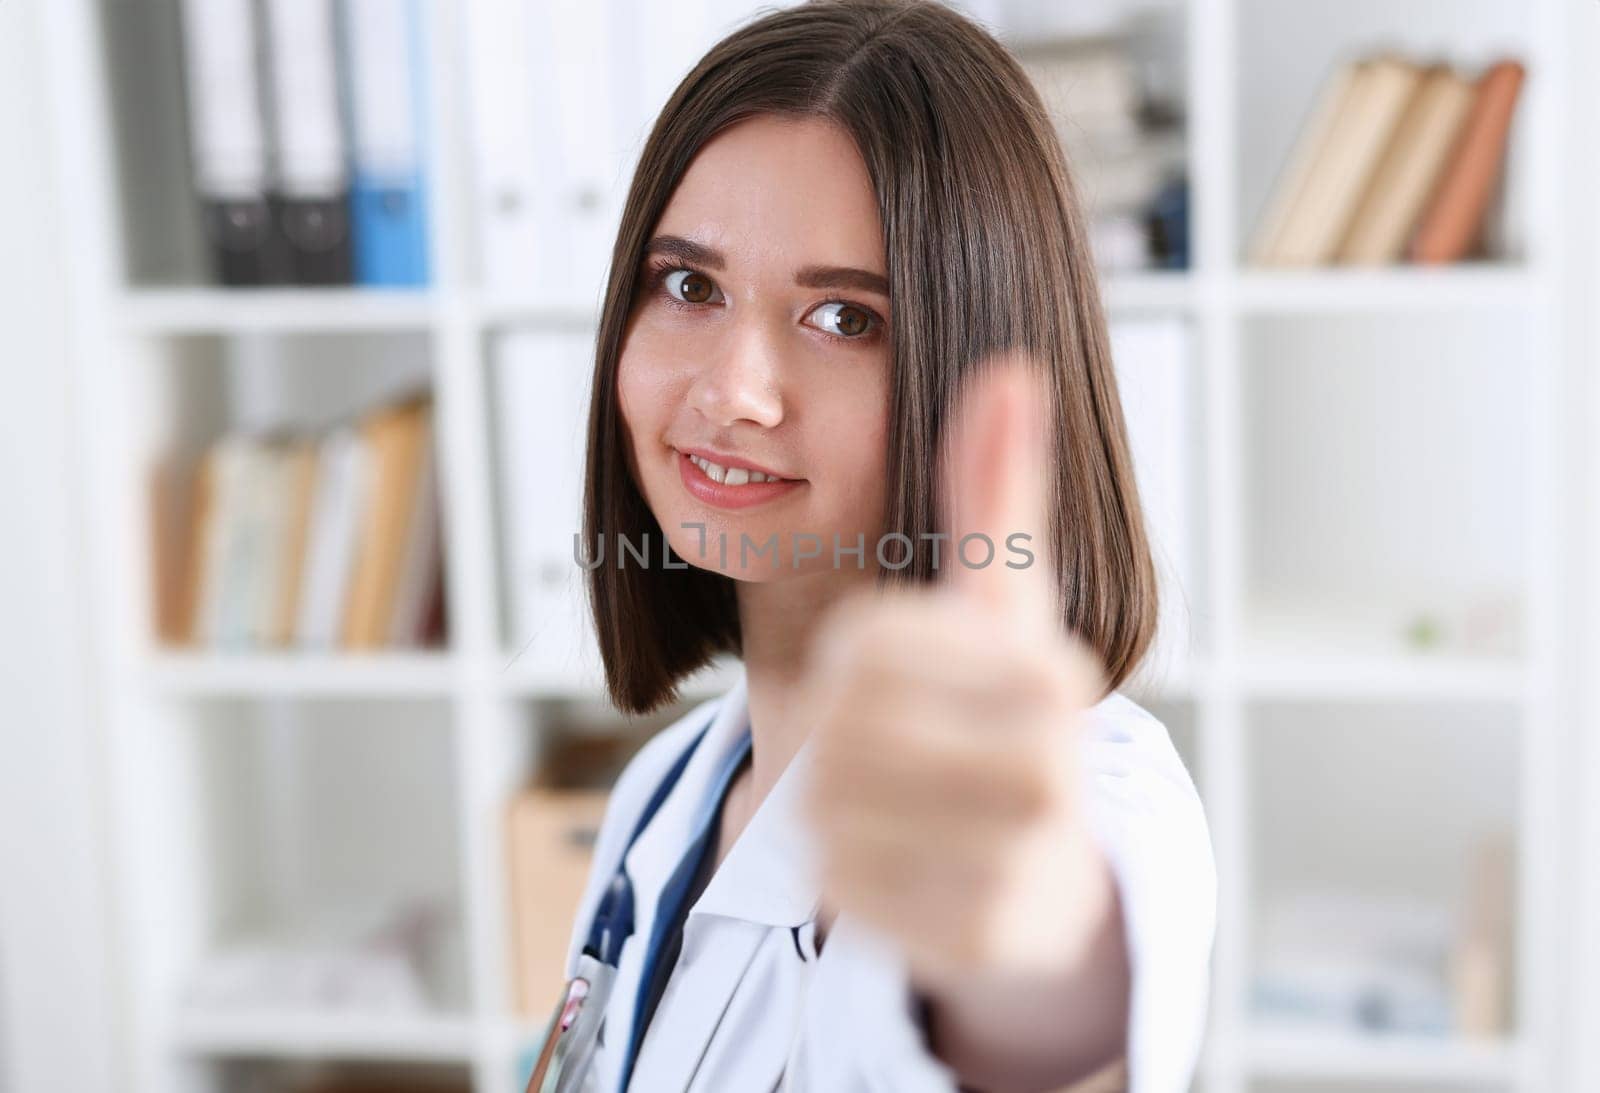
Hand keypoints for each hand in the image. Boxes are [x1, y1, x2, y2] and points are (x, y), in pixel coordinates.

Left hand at [801, 355, 1111, 988]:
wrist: (1047, 877)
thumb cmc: (1007, 723)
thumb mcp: (999, 605)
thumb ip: (997, 492)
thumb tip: (1012, 369)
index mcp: (1043, 672)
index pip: (864, 642)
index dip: (851, 658)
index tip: (886, 672)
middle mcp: (1045, 767)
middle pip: (841, 728)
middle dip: (839, 733)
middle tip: (871, 743)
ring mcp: (1016, 862)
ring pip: (830, 810)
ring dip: (834, 800)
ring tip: (883, 796)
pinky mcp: (975, 940)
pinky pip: (838, 891)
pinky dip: (841, 871)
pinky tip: (890, 856)